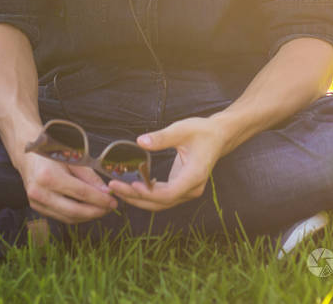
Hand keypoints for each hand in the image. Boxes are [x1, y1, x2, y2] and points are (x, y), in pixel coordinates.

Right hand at [17, 149, 117, 224]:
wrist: (28, 155)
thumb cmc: (52, 152)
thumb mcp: (73, 158)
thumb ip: (89, 176)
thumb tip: (106, 192)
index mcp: (48, 176)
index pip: (80, 193)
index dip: (99, 199)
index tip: (113, 200)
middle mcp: (40, 192)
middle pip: (74, 210)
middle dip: (96, 211)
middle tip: (111, 208)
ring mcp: (36, 203)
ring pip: (68, 217)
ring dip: (88, 216)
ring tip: (102, 209)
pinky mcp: (37, 208)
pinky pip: (61, 217)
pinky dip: (77, 215)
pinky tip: (88, 210)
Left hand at [108, 116, 225, 211]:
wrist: (218, 137)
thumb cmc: (202, 131)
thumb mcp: (182, 129)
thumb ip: (161, 137)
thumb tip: (140, 141)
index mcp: (194, 175)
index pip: (169, 193)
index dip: (149, 193)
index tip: (131, 185)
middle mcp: (192, 189)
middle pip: (161, 201)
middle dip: (136, 196)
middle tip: (114, 186)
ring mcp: (187, 191)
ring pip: (160, 203)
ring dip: (139, 198)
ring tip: (118, 188)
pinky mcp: (182, 188)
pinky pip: (162, 197)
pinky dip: (146, 194)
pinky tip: (132, 185)